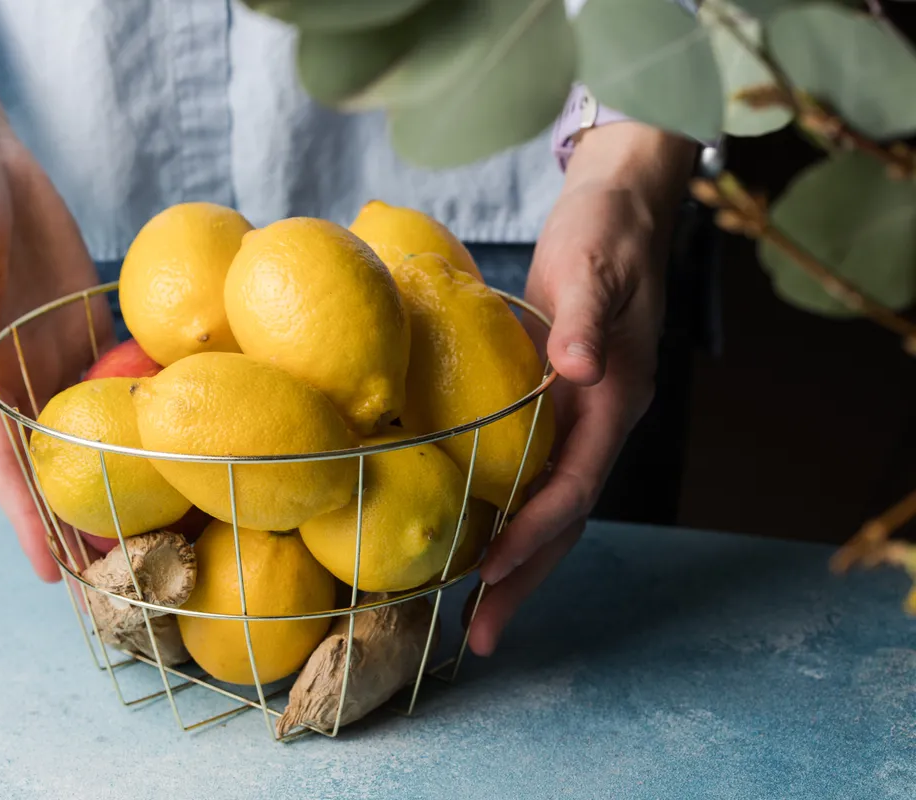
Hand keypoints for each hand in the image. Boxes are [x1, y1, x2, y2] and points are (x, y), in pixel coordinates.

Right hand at [0, 56, 110, 580]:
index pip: (3, 465)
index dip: (26, 520)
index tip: (50, 577)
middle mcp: (21, 380)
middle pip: (54, 469)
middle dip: (80, 527)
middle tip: (122, 585)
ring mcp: (58, 360)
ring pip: (93, 440)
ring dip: (119, 487)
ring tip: (160, 537)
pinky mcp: (89, 332)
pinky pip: (122, 386)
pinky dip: (145, 424)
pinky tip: (183, 453)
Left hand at [468, 122, 695, 655]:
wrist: (625, 206)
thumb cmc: (605, 232)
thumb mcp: (594, 264)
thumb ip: (585, 317)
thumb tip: (573, 365)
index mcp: (614, 399)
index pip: (572, 488)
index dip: (531, 535)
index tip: (486, 574)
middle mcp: (604, 420)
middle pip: (566, 519)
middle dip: (524, 579)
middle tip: (479, 636)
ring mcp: (587, 417)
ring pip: (555, 507)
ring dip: (519, 562)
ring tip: (477, 612)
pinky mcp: (564, 403)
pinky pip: (540, 475)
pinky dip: (513, 516)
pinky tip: (481, 536)